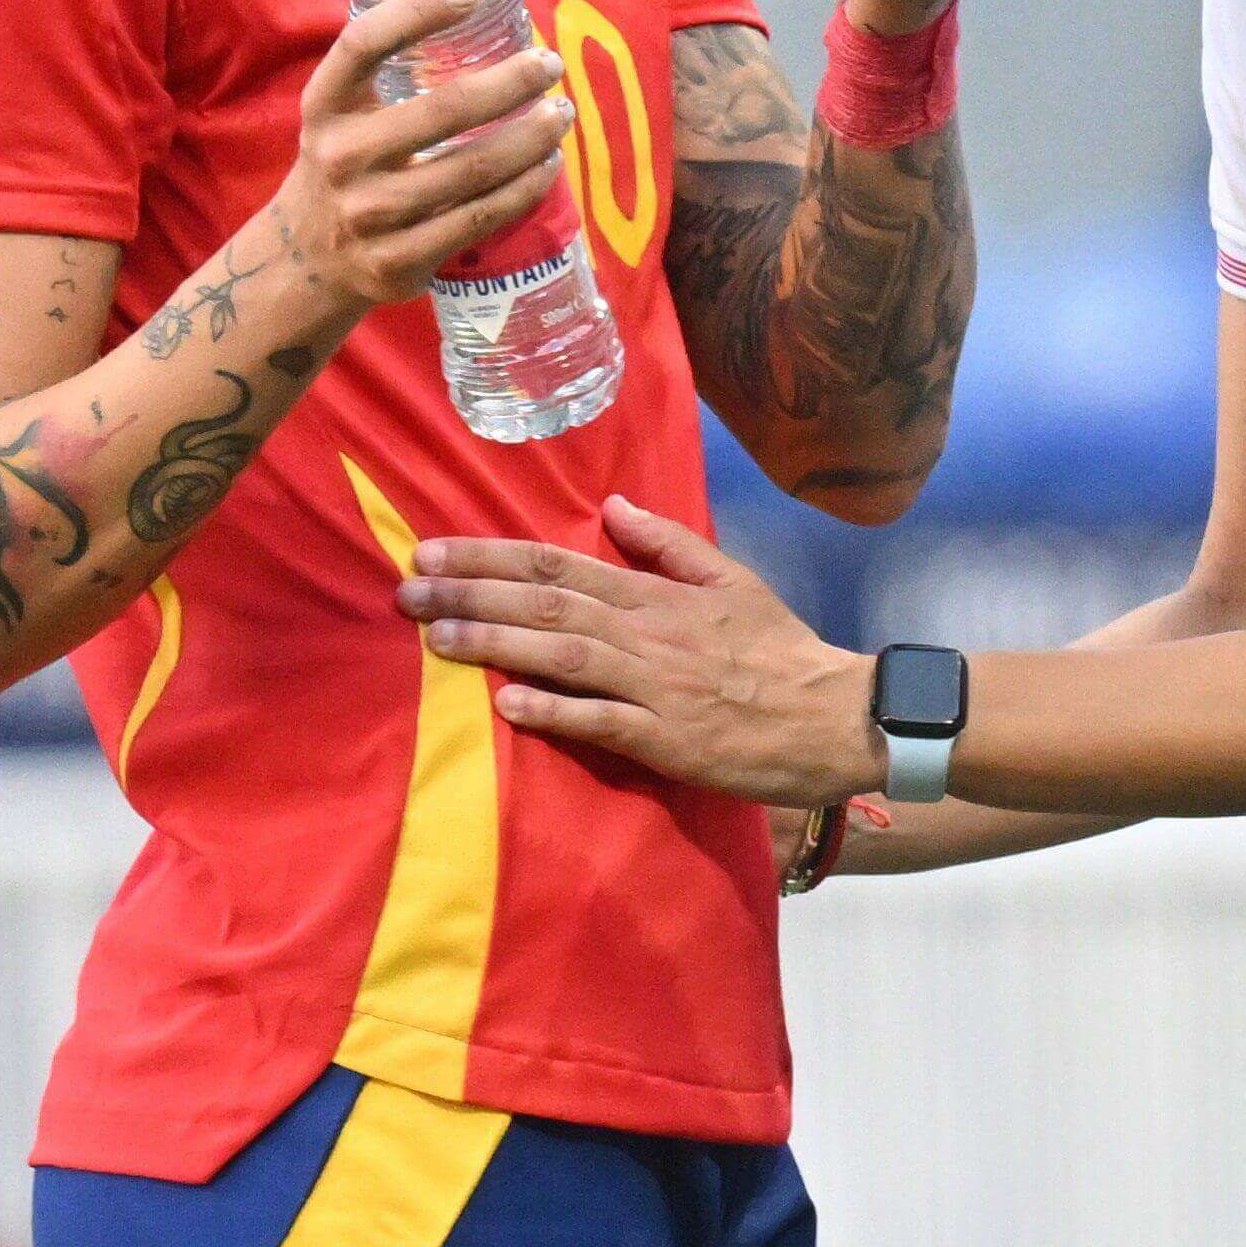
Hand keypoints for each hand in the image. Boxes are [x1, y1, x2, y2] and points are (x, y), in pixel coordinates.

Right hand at [274, 0, 576, 314]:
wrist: (308, 257)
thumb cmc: (346, 162)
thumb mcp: (340, 112)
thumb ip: (387, 70)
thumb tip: (474, 10)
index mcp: (324, 105)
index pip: (364, 44)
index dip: (417, 12)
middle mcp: (341, 156)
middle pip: (444, 109)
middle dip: (512, 82)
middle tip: (549, 64)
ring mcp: (370, 213)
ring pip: (474, 168)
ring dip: (532, 137)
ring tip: (561, 114)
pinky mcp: (400, 259)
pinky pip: (480, 217)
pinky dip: (524, 188)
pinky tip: (547, 165)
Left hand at [402, 498, 885, 808]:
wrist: (838, 716)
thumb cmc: (781, 650)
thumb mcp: (731, 579)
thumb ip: (668, 544)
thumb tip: (612, 503)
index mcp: (658, 595)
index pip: (560, 565)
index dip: (491, 557)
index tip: (433, 550)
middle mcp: (648, 634)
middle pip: (548, 605)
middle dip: (471, 594)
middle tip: (406, 588)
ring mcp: (657, 689)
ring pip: (564, 656)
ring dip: (495, 644)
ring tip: (435, 636)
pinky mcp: (670, 743)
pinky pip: (604, 723)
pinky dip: (555, 711)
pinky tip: (508, 704)